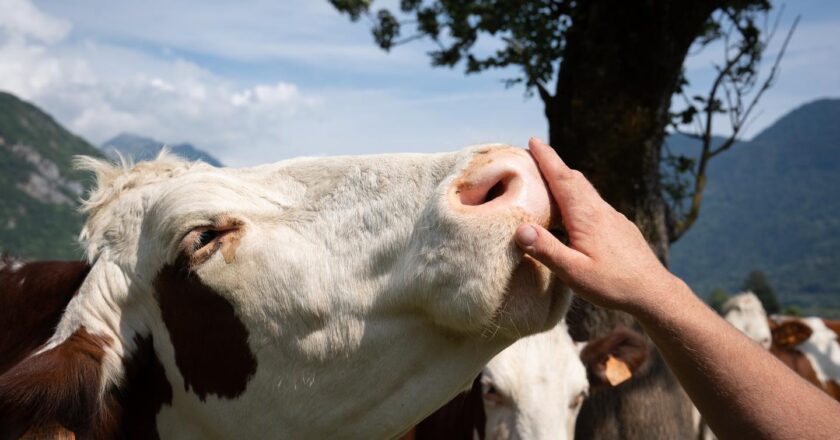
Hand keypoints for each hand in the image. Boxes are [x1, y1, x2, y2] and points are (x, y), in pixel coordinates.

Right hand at [515, 138, 679, 312]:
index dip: (547, 158)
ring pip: (586, 191)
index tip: (533, 140)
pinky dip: (578, 197)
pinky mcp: (620, 228)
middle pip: (575, 179)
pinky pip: (594, 204)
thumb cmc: (614, 284)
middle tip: (535, 155)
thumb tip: (520, 229)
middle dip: (554, 164)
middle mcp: (601, 211)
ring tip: (548, 181)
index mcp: (586, 216)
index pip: (563, 179)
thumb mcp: (575, 273)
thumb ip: (547, 250)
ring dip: (566, 180)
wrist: (654, 293)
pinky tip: (574, 213)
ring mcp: (613, 218)